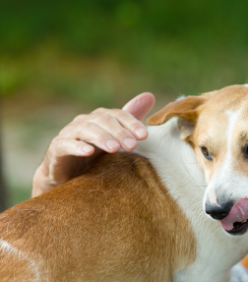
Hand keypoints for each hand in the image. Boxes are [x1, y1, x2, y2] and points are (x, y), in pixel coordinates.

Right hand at [32, 93, 154, 196]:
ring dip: (101, 138)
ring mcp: (69, 134)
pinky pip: (65, 144)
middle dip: (120, 132)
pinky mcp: (56, 149)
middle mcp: (84, 122)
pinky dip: (77, 146)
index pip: (118, 115)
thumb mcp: (115, 138)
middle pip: (103, 121)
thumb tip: (150, 96)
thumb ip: (130, 119)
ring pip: (86, 130)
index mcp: (100, 119)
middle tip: (132, 145)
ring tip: (114, 148)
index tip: (144, 135)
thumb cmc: (95, 157)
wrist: (67, 177)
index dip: (131, 123)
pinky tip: (88, 151)